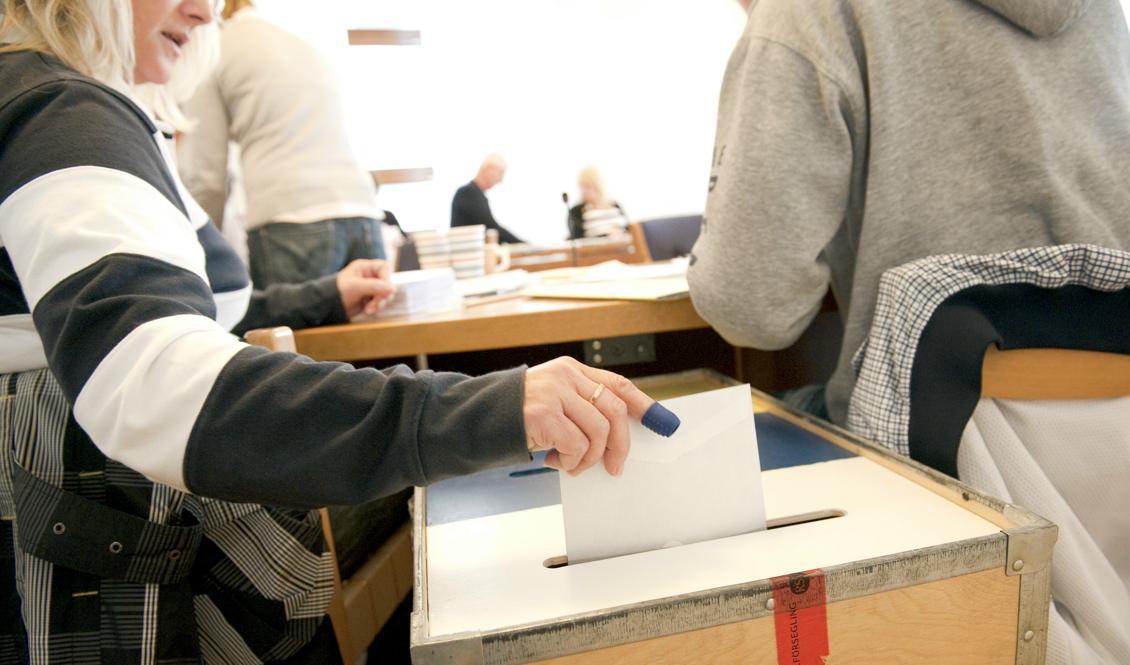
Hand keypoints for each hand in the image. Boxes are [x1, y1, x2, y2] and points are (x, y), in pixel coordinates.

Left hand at [337, 259, 395, 317]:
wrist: (329, 307)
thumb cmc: (339, 292)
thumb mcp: (355, 287)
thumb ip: (374, 286)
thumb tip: (393, 288)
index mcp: (365, 267)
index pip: (384, 268)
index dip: (387, 278)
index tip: (384, 290)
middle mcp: (370, 276)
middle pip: (387, 283)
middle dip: (382, 296)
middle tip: (375, 304)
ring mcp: (371, 288)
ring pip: (386, 294)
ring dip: (380, 303)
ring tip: (369, 310)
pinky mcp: (370, 299)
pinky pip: (381, 302)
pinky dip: (377, 308)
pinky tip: (368, 311)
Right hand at [523, 357, 654, 476]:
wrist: (480, 417)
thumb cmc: (520, 414)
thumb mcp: (554, 400)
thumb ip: (582, 408)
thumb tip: (614, 438)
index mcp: (572, 370)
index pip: (617, 383)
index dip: (643, 403)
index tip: (661, 420)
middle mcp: (566, 377)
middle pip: (615, 409)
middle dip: (620, 444)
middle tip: (615, 466)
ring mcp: (555, 393)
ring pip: (599, 431)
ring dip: (589, 457)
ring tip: (571, 464)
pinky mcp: (544, 414)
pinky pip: (577, 445)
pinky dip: (570, 461)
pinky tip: (555, 460)